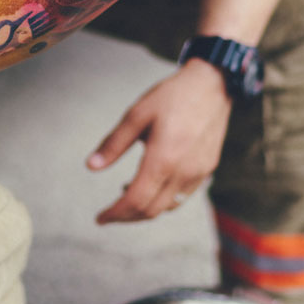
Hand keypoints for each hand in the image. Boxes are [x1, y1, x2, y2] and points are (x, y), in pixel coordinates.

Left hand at [88, 59, 231, 223]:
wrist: (213, 84)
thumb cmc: (172, 96)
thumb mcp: (137, 114)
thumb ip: (114, 143)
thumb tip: (90, 166)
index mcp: (163, 158)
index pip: (136, 200)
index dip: (115, 213)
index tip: (100, 218)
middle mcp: (184, 172)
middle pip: (151, 210)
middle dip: (127, 217)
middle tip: (109, 213)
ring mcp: (198, 173)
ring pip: (168, 207)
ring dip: (145, 210)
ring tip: (125, 196)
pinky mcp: (207, 169)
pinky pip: (182, 197)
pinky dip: (163, 200)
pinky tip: (151, 184)